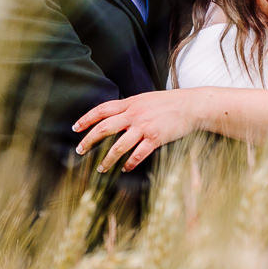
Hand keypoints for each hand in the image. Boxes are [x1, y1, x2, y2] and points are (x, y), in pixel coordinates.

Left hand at [73, 91, 199, 172]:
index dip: (86, 119)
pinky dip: (130, 163)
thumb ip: (130, 107)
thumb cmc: (168, 103)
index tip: (76, 128)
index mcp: (130, 103)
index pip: (102, 110)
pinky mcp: (155, 138)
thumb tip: (114, 115)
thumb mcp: (145, 99)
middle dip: (89, 140)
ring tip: (101, 169)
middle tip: (80, 151)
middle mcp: (134, 115)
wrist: (191, 106)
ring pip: (119, 146)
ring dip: (107, 159)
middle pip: (105, 128)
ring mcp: (144, 127)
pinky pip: (138, 154)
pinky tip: (125, 169)